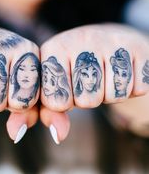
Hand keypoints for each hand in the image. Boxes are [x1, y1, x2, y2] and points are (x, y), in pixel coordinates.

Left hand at [40, 24, 148, 143]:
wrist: (107, 43)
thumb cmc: (74, 69)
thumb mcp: (54, 85)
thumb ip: (39, 110)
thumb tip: (41, 136)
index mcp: (54, 49)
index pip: (55, 100)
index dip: (64, 102)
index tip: (66, 87)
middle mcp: (80, 39)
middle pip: (86, 99)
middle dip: (87, 98)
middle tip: (87, 80)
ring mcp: (109, 41)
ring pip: (112, 94)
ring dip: (109, 93)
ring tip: (103, 75)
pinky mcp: (137, 46)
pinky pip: (137, 87)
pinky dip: (131, 87)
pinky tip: (122, 71)